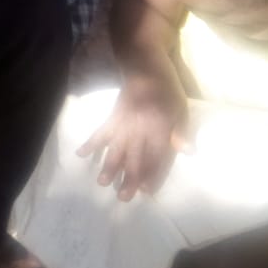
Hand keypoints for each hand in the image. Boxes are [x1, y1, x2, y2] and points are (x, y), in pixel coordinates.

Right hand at [78, 73, 191, 199]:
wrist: (145, 70)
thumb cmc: (168, 92)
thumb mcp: (182, 110)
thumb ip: (182, 132)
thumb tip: (187, 152)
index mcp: (159, 129)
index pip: (156, 157)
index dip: (153, 174)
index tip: (147, 191)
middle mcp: (139, 131)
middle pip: (134, 158)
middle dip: (129, 178)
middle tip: (123, 197)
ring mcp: (123, 125)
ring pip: (115, 149)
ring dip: (109, 166)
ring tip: (102, 182)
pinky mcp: (111, 119)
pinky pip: (99, 132)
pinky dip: (90, 143)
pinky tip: (80, 154)